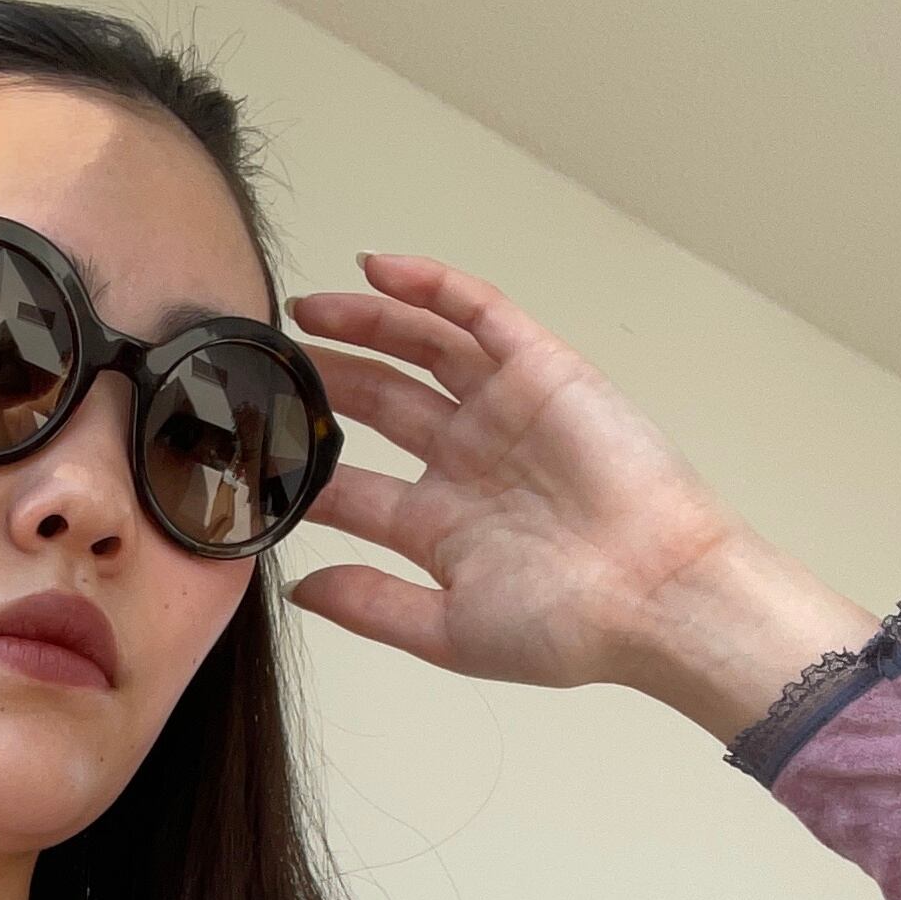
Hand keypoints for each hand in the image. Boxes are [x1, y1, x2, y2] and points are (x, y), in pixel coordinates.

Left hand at [282, 254, 878, 734]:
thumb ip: (370, 606)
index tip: (245, 459)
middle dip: (321, 385)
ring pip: (418, 350)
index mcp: (441, 527)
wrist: (655, 594)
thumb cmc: (570, 626)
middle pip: (377, 407)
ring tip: (304, 313)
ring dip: (362, 325)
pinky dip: (429, 286)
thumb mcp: (447, 630)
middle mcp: (467, 462)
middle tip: (265, 368)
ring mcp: (502, 412)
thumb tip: (298, 590)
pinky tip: (377, 269)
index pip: (352, 491)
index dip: (300, 472)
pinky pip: (477, 313)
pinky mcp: (541, 370)